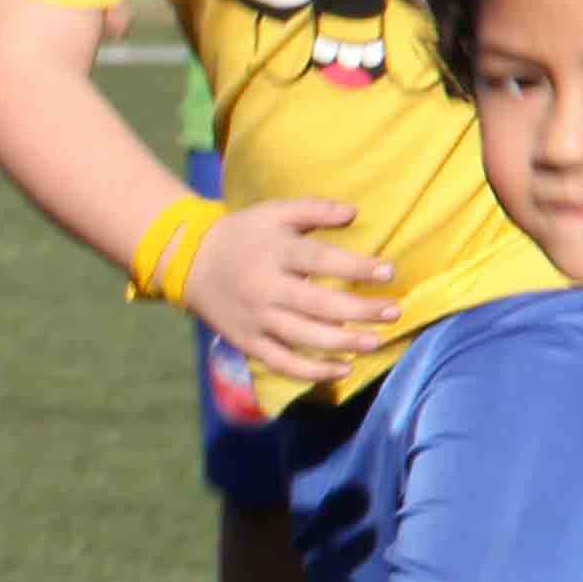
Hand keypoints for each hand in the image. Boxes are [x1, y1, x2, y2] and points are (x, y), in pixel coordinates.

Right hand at [185, 196, 394, 385]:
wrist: (189, 262)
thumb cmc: (243, 234)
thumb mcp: (274, 213)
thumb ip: (313, 210)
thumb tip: (354, 212)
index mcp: (275, 252)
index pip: (321, 260)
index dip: (357, 267)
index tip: (388, 272)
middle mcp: (265, 288)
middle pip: (318, 304)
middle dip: (360, 310)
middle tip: (394, 312)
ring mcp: (256, 318)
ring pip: (304, 337)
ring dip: (343, 343)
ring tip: (375, 342)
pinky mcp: (248, 342)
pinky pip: (283, 363)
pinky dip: (313, 372)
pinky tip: (343, 370)